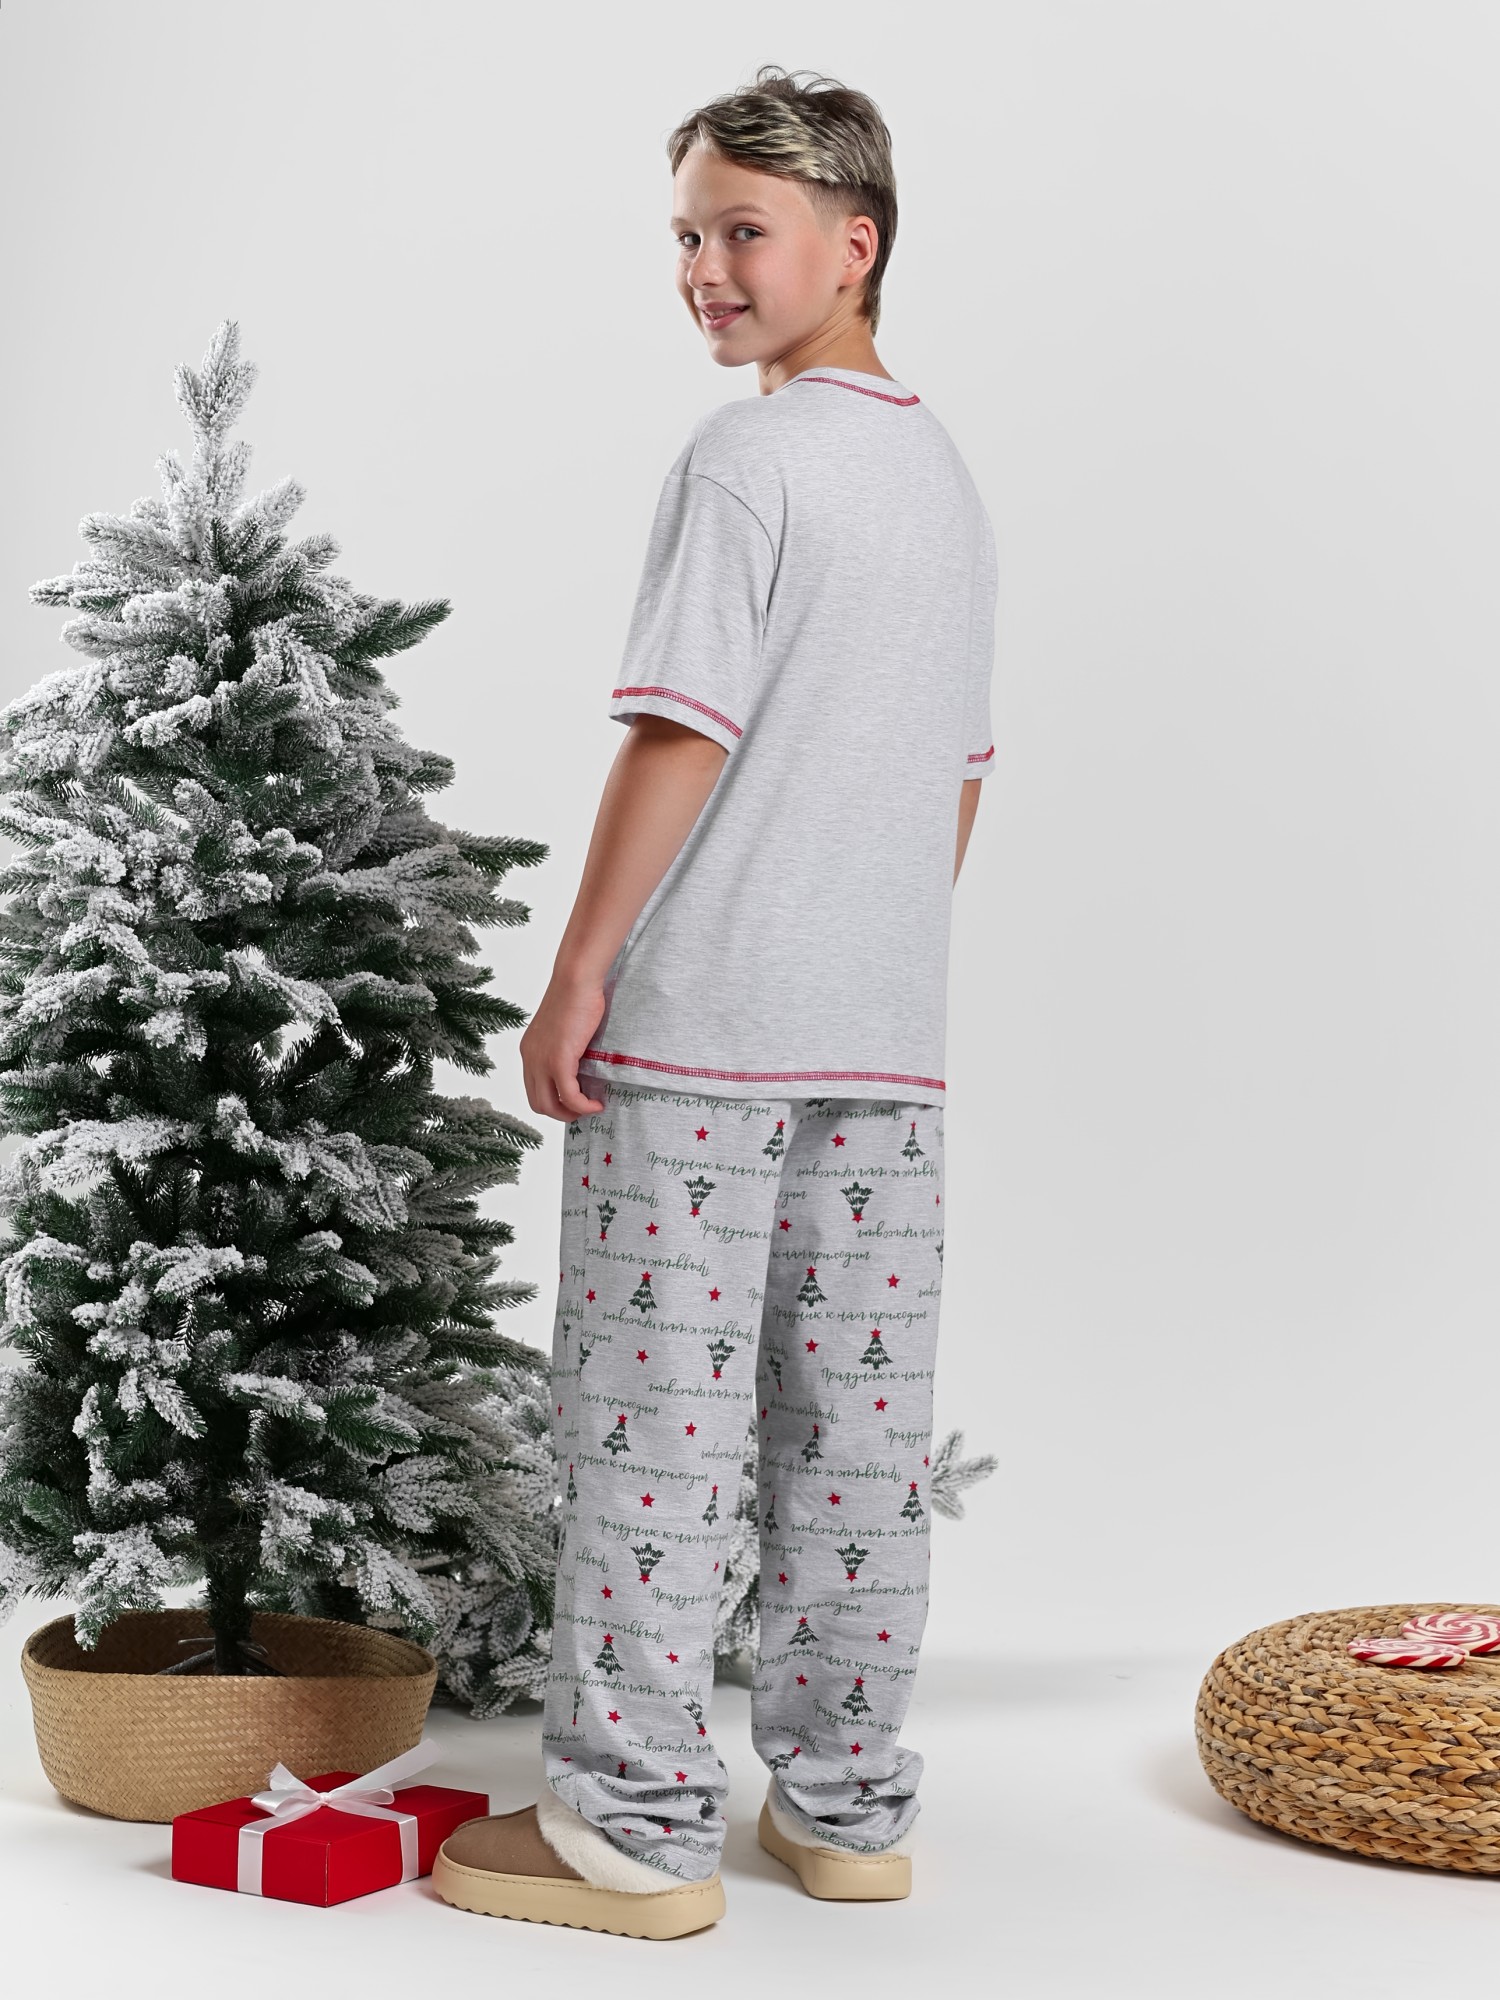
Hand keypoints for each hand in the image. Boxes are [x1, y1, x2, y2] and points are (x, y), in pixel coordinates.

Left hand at [520, 970, 608, 1122]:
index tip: (575, 1102)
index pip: (533, 1090)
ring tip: (591, 1108)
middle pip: (538, 1103)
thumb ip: (565, 1049)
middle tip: (584, 1111)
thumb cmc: (576, 996)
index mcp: (529, 1051)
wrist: (576, 980)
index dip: (554, 1102)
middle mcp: (529, 1058)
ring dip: (571, 1114)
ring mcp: (541, 1061)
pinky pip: (569, 1095)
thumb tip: (581, 1068)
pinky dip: (583, 1105)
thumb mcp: (565, 1029)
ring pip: (549, 1105)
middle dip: (562, 1114)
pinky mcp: (558, 1060)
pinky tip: (597, 1103)